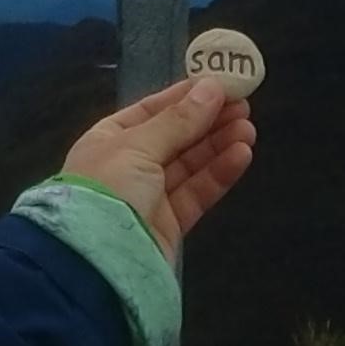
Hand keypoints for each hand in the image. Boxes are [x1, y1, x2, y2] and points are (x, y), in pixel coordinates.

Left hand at [59, 76, 254, 261]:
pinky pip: (196, 192)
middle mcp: (127, 165)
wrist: (95, 261)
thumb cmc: (107, 189)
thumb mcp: (138, 146)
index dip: (184, 97)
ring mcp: (149, 196)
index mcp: (108, 139)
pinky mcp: (168, 224)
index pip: (150, 110)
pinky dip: (218, 174)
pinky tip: (241, 155)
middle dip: (208, 120)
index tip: (218, 83)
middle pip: (175, 137)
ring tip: (248, 128)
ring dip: (218, 144)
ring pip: (189, 164)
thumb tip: (212, 87)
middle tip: (243, 105)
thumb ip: (179, 121)